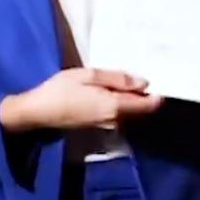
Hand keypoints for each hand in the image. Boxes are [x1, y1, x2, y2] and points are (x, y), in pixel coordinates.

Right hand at [0, 67, 162, 132]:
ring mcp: (108, 126)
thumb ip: (117, 79)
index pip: (149, 105)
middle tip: (143, 73)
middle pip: (141, 109)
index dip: (158, 93)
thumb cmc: (60, 90)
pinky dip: (121, 103)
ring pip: (130, 112)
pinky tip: (111, 90)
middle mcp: (117, 120)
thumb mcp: (88, 75)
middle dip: (145, 94)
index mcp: (116, 106)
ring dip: (132, 98)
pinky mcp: (100, 126)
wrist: (38, 113)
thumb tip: (145, 83)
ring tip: (125, 79)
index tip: (162, 78)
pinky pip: (119, 114)